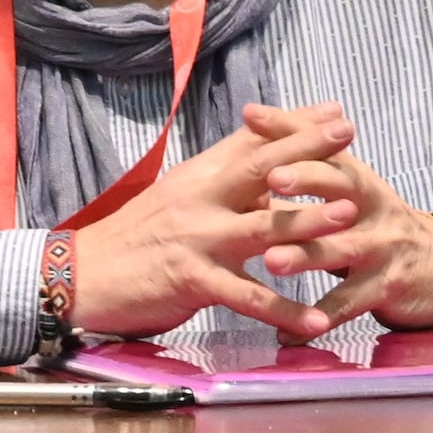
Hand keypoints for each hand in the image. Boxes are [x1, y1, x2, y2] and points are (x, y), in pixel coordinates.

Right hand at [67, 104, 365, 343]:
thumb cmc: (139, 236)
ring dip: (307, 221)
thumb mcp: (182, 194)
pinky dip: (282, 309)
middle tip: (348, 132)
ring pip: (259, 227)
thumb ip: (224, 174)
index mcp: (199, 176)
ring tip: (350, 215)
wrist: (82, 274)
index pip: (251, 141)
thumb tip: (263, 149)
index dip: (294, 125)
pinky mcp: (191, 280)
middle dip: (307, 149)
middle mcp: (200, 199)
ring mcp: (197, 239)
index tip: (337, 110)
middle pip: (258, 167)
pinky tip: (313, 322)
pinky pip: (245, 296)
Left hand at [249, 121, 432, 331]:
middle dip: (306, 182)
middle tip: (271, 181)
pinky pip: (348, 305)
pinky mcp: (388, 288)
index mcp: (359, 180)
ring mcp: (382, 248)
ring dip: (305, 257)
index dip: (291, 130)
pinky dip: (317, 320)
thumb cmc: (379, 226)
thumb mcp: (353, 193)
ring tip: (271, 263)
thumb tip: (255, 122)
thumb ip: (310, 164)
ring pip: (339, 250)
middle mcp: (373, 208)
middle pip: (339, 190)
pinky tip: (287, 333)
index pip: (322, 147)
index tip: (254, 117)